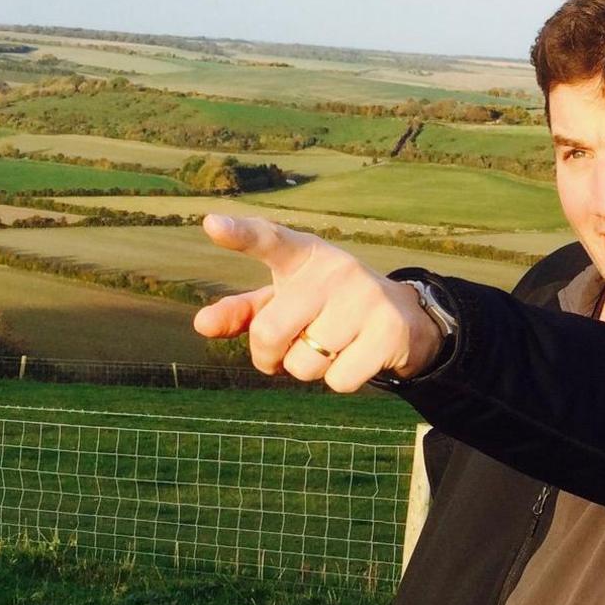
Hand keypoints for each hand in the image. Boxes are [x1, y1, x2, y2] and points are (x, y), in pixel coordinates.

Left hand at [192, 214, 445, 390]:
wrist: (402, 318)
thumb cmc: (327, 307)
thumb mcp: (286, 302)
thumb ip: (244, 312)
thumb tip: (201, 324)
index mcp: (304, 255)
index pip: (269, 240)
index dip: (240, 235)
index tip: (212, 225)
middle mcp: (335, 269)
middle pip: (270, 332)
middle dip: (268, 357)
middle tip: (284, 353)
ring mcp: (365, 297)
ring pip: (305, 364)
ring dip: (308, 369)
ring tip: (330, 348)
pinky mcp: (388, 329)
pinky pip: (339, 379)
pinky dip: (340, 379)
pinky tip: (356, 357)